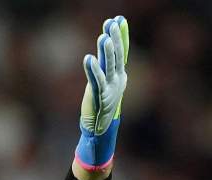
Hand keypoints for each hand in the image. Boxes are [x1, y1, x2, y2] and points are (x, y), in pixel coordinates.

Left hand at [80, 16, 128, 135]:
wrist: (100, 127)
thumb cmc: (101, 102)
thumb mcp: (105, 80)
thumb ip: (106, 64)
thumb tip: (106, 45)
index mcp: (120, 74)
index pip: (122, 50)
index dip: (121, 35)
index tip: (120, 19)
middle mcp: (118, 79)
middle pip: (117, 55)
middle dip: (114, 38)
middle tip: (112, 23)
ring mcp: (110, 88)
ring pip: (108, 66)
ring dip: (107, 51)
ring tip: (103, 37)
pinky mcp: (100, 96)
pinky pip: (96, 80)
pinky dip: (92, 69)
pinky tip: (88, 58)